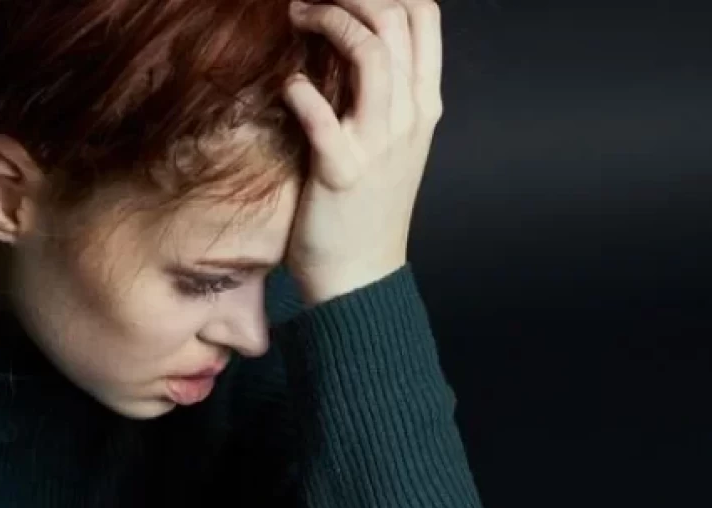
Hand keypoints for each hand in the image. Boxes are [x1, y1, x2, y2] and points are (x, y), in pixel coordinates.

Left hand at [283, 0, 442, 304]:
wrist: (360, 276)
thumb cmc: (365, 205)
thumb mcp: (391, 141)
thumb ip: (383, 91)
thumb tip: (353, 37)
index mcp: (423, 105)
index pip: (425, 16)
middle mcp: (409, 117)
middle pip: (396, 19)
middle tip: (308, 0)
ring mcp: (380, 144)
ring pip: (371, 52)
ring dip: (328, 21)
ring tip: (296, 17)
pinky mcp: (341, 172)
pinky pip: (321, 116)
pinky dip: (300, 91)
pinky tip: (287, 87)